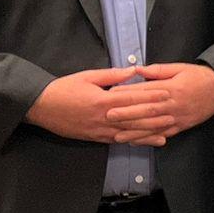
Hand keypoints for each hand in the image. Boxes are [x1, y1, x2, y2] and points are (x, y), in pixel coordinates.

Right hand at [27, 68, 167, 145]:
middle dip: (155, 118)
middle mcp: (102, 117)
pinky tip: (144, 142)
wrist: (39, 106)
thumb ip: (112, 75)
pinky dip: (132, 141)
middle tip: (174, 115)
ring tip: (166, 133)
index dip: (151, 97)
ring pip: (128, 133)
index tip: (167, 95)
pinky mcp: (94, 138)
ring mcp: (98, 130)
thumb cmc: (64, 88)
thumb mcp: (88, 76)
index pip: (132, 99)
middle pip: (134, 118)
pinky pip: (116, 141)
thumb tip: (133, 70)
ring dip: (147, 134)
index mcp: (101, 100)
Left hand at [99, 63, 213, 143]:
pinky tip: (135, 141)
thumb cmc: (200, 77)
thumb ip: (158, 70)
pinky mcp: (181, 126)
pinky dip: (148, 139)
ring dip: (134, 131)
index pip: (145, 91)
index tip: (111, 95)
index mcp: (171, 88)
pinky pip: (163, 134)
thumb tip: (137, 69)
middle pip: (146, 110)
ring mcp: (177, 117)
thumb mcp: (180, 68)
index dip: (127, 93)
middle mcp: (173, 104)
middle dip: (126, 114)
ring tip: (117, 134)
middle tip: (108, 116)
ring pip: (153, 126)